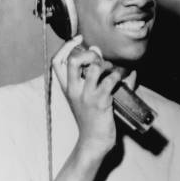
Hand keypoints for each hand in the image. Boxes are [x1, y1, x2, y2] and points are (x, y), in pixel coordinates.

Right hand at [53, 37, 120, 160]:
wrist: (93, 141)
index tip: (78, 39)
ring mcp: (86, 95)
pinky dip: (119, 76)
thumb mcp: (86, 97)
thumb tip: (101, 53)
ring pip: (95, 68)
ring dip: (107, 64)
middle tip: (98, 58)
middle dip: (87, 53)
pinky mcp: (101, 101)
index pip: (56, 62)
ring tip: (112, 70)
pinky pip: (111, 80)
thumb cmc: (92, 119)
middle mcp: (74, 90)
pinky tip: (122, 79)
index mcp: (67, 88)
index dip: (66, 47)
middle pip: (72, 61)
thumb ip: (91, 76)